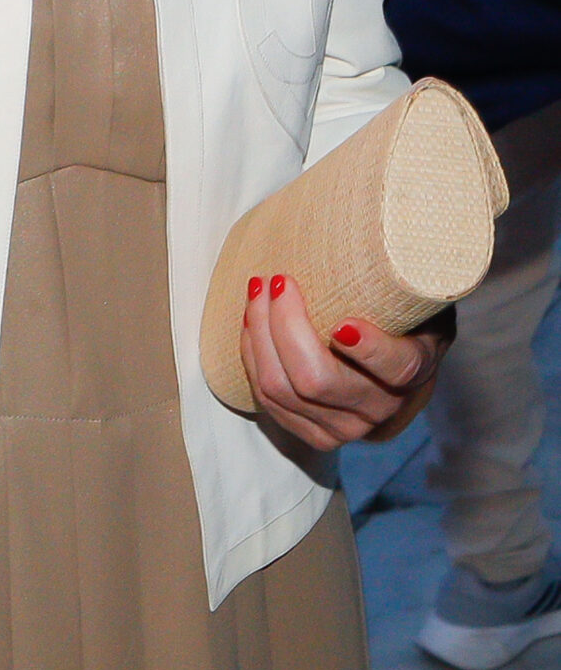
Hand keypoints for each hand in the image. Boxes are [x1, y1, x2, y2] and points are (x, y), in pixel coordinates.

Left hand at [240, 272, 447, 453]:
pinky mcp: (309, 433)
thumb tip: (393, 235)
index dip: (369, 350)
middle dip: (285, 325)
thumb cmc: (402, 322)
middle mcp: (378, 409)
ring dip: (259, 334)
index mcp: (414, 372)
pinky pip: (266, 397)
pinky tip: (253, 322)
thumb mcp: (416, 298)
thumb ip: (405, 280)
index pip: (395, 368)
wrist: (394, 379)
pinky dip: (252, 354)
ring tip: (258, 290)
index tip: (343, 323)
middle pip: (315, 380)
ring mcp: (341, 428)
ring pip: (280, 389)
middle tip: (279, 281)